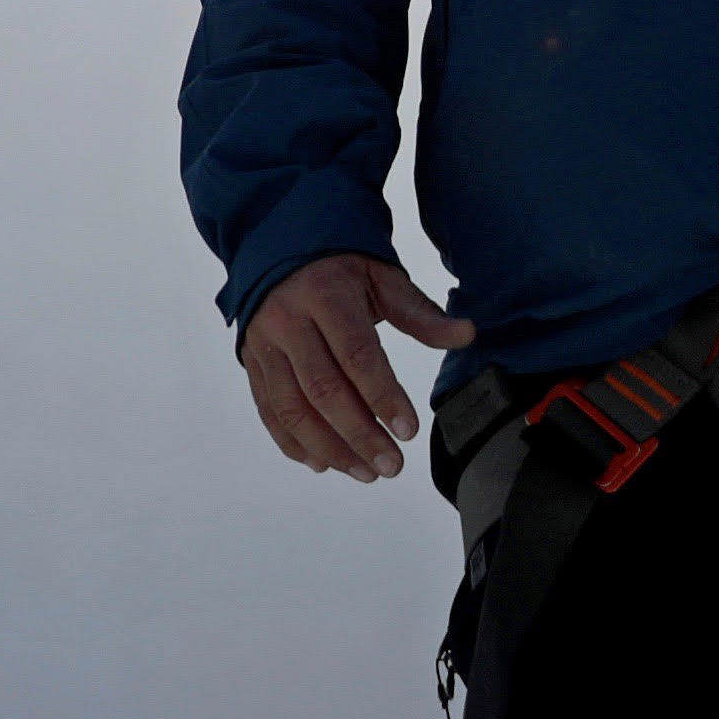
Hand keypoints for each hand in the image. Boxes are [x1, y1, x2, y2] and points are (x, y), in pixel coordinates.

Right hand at [240, 247, 466, 482]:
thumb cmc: (339, 266)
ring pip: (291, 408)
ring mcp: (263, 344)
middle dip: (359, 435)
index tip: (409, 430)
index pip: (356, 355)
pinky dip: (293, 443)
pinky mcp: (252, 362)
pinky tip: (323, 463)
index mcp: (324, 295)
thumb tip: (466, 334)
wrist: (279, 245)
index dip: (383, 396)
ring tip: (365, 472)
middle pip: (323, 389)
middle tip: (392, 466)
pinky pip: (269, 410)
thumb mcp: (381, 277)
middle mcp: (287, 321)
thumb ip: (419, 313)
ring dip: (329, 448)